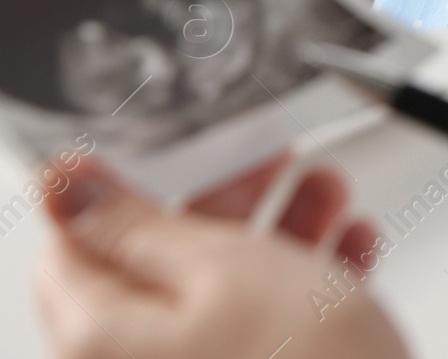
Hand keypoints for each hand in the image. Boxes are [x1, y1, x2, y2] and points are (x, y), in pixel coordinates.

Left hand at [35, 156, 407, 358]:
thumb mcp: (222, 268)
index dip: (125, 182)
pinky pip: (267, 322)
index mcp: (102, 339)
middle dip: (224, 199)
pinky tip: (348, 248)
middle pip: (157, 260)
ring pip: (223, 287)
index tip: (178, 142)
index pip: (76, 241)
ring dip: (278, 229)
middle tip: (267, 156)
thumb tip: (66, 185)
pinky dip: (307, 278)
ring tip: (325, 192)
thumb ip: (136, 223)